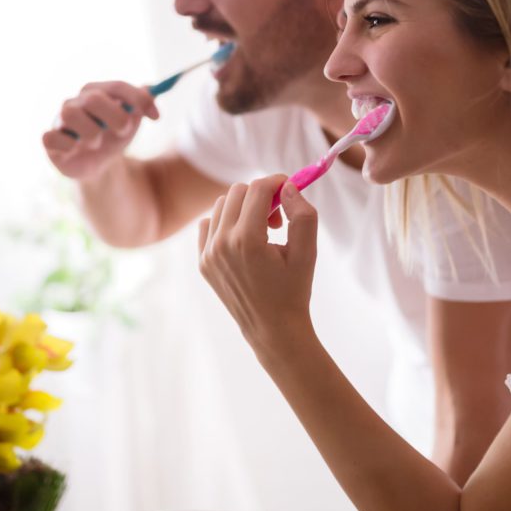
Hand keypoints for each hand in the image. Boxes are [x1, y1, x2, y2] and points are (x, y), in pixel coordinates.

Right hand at [42, 81, 158, 179]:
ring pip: (70, 114)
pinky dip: (69, 146)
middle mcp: (77, 101)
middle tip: (123, 131)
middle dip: (116, 117)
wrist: (99, 164)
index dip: (139, 100)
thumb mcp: (132, 119)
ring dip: (91, 133)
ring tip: (96, 143)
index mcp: (98, 92)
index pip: (118, 86)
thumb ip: (143, 102)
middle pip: (94, 98)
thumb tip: (151, 87)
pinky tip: (76, 150)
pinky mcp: (50, 140)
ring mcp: (60, 119)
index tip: (157, 117)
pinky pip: (52, 138)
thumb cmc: (114, 135)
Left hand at [198, 175, 318, 357]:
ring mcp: (208, 254)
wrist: (272, 328)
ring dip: (244, 207)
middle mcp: (222, 244)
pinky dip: (226, 222)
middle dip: (262, 195)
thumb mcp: (308, 251)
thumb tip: (287, 187)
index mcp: (248, 240)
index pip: (258, 188)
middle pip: (238, 191)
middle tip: (278, 218)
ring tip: (263, 230)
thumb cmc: (294, 289)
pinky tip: (244, 240)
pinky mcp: (202, 262)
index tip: (290, 189)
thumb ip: (302, 214)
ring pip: (222, 204)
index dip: (277, 181)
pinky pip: (208, 223)